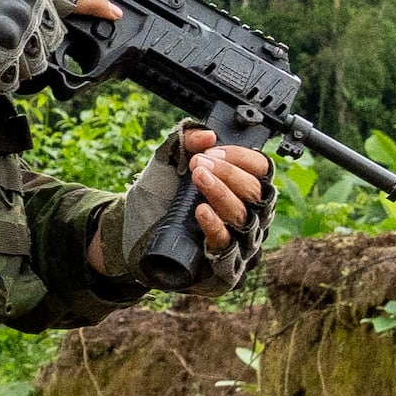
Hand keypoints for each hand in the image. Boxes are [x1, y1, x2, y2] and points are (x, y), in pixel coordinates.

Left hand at [168, 124, 271, 253]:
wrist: (133, 229)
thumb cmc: (160, 196)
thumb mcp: (169, 162)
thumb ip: (186, 141)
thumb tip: (207, 135)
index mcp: (242, 186)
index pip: (262, 169)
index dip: (242, 157)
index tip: (213, 152)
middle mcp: (248, 212)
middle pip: (255, 191)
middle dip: (228, 173)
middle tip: (199, 164)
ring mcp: (238, 238)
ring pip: (243, 216)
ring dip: (221, 193)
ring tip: (199, 179)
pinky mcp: (222, 260)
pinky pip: (226, 243)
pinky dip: (214, 225)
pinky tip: (200, 211)